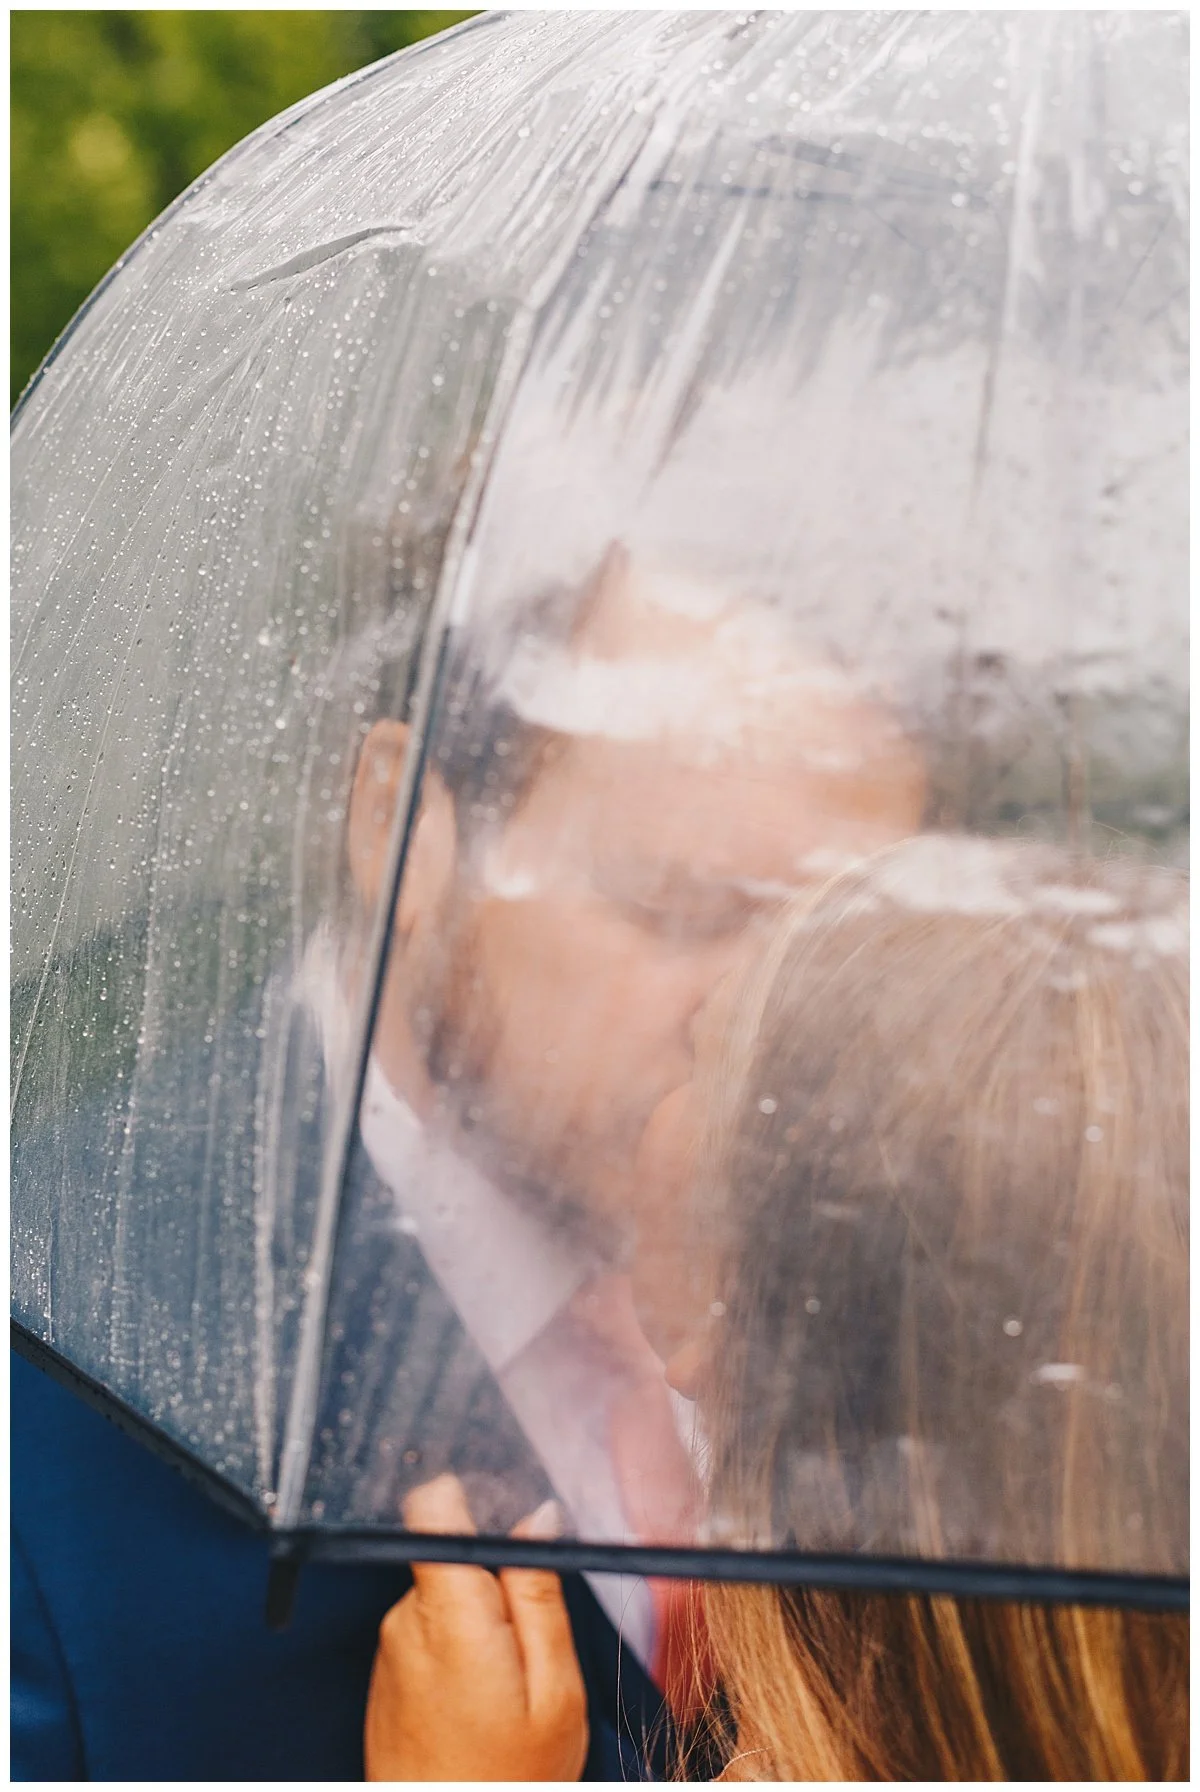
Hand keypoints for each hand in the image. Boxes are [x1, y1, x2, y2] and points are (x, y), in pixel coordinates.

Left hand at [364, 1475, 588, 1781]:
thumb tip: (538, 1515)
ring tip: (504, 1689)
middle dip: (495, 1586)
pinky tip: (477, 1706)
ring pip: (443, 1599)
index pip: (431, 1507)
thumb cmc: (511, 1778)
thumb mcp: (555, 1689)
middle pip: (451, 1558)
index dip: (467, 1496)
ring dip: (478, 1626)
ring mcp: (389, 1651)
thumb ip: (540, 1594)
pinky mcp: (385, 1677)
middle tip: (527, 1649)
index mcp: (451, 1615)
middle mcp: (406, 1622)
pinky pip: (427, 1636)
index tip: (503, 1521)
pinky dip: (457, 1656)